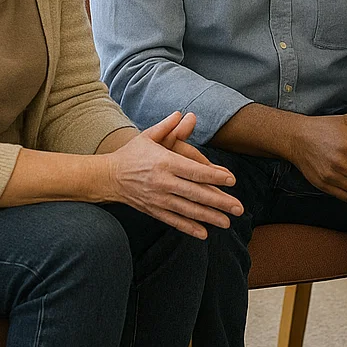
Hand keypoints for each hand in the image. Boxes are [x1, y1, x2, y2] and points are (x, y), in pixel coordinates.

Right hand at [104, 112, 243, 238]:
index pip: (193, 171)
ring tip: (227, 223)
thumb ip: (167, 126)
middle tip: (238, 208)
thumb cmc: (132, 154)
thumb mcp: (148, 136)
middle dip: (219, 201)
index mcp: (164, 162)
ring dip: (209, 217)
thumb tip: (183, 113)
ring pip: (187, 210)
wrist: (107, 177)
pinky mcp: (153, 210)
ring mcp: (157, 198)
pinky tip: (204, 234)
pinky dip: (189, 228)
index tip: (231, 180)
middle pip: (195, 193)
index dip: (213, 176)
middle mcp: (162, 182)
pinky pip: (174, 220)